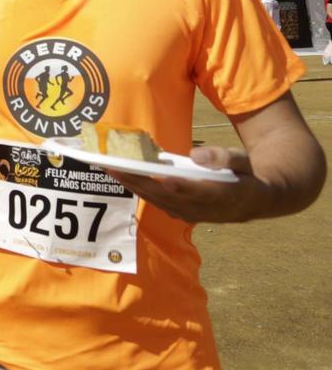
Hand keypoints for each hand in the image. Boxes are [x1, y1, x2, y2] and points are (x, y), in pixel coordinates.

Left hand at [107, 146, 262, 222]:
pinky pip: (159, 203)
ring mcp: (193, 214)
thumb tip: (196, 155)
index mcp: (222, 194)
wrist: (257, 201)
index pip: (194, 191)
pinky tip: (126, 179)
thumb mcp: (243, 162)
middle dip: (138, 182)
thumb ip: (223, 158)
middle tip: (114, 167)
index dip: (176, 186)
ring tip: (112, 170)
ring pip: (158, 201)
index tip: (157, 176)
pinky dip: (142, 191)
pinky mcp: (185, 214)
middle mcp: (203, 208)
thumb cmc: (248, 175)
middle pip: (166, 196)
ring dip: (134, 187)